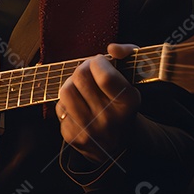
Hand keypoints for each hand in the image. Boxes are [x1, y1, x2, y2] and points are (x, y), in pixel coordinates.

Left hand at [56, 44, 140, 162]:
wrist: (121, 144)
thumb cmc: (124, 103)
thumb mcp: (134, 79)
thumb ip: (128, 54)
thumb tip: (112, 48)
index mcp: (127, 103)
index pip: (105, 76)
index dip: (97, 62)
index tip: (99, 62)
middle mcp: (109, 119)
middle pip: (81, 78)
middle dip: (83, 69)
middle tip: (88, 72)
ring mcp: (90, 130)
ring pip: (66, 91)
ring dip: (71, 84)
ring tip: (81, 88)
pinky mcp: (73, 137)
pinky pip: (60, 108)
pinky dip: (67, 104)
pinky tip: (78, 107)